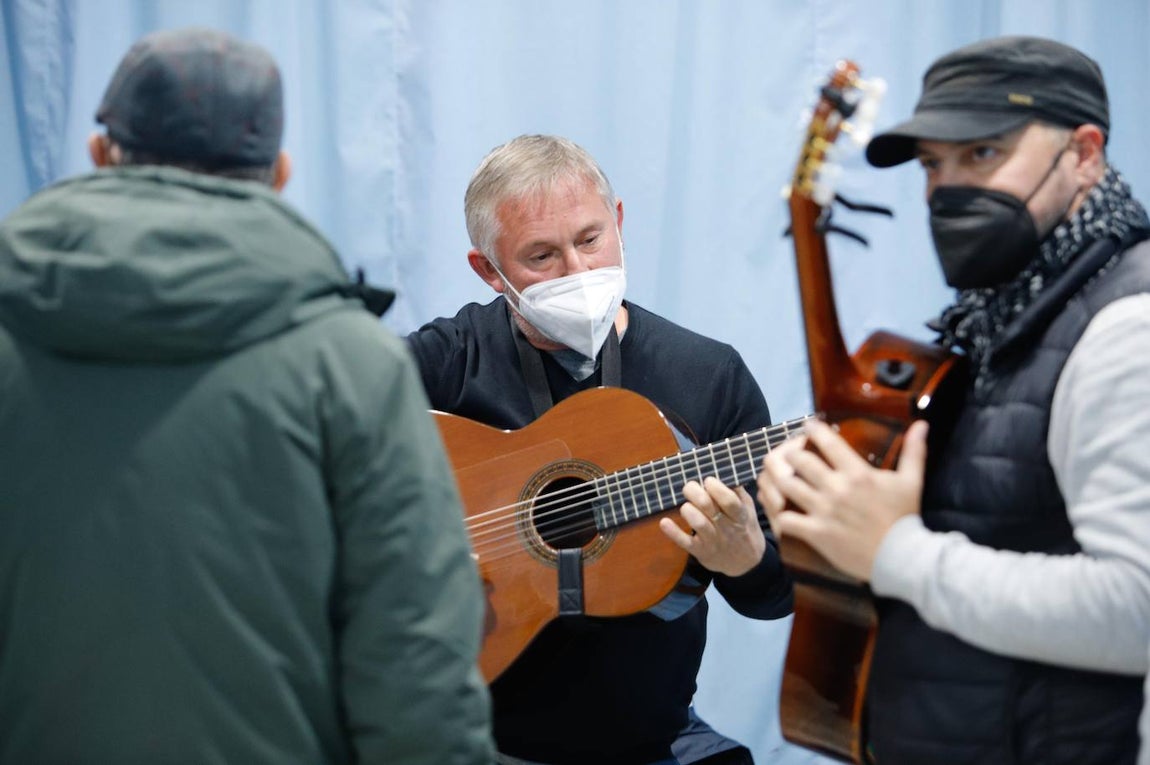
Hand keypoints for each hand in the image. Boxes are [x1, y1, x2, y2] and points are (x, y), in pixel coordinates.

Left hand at [659, 476, 765, 576]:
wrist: (746, 563)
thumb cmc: (743, 529)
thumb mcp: (748, 511)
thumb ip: (738, 493)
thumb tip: (723, 472)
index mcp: (739, 516)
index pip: (729, 501)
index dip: (716, 488)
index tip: (708, 480)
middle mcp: (726, 528)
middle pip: (709, 508)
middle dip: (696, 493)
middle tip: (690, 487)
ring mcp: (713, 540)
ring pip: (698, 523)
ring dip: (688, 510)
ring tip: (687, 505)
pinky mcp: (701, 551)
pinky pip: (685, 542)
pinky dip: (673, 532)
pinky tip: (664, 522)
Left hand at [756, 419, 928, 580]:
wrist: (902, 557)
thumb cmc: (904, 518)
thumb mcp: (911, 481)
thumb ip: (913, 451)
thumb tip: (922, 424)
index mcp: (856, 472)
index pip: (825, 440)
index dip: (811, 429)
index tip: (807, 427)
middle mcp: (837, 488)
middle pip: (798, 460)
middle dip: (788, 453)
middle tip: (787, 454)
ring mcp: (824, 511)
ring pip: (785, 486)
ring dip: (776, 478)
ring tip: (774, 475)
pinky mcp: (816, 533)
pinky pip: (785, 519)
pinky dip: (776, 512)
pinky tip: (776, 508)